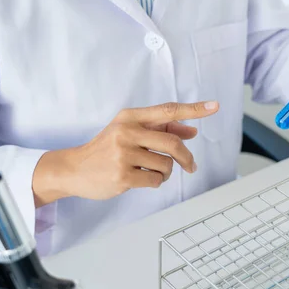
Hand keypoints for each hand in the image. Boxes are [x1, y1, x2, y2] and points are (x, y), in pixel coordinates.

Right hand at [32, 101, 218, 205]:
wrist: (74, 169)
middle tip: (191, 166)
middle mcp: (126, 132)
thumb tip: (191, 131)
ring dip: (166, 173)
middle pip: (173, 143)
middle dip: (186, 157)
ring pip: (166, 165)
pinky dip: (155, 182)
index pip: (168, 110)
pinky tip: (141, 179)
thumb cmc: (106, 149)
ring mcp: (123, 154)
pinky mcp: (123, 176)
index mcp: (130, 117)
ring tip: (152, 172)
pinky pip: (156, 180)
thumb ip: (160, 129)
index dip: (194, 109)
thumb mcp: (129, 132)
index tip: (215, 106)